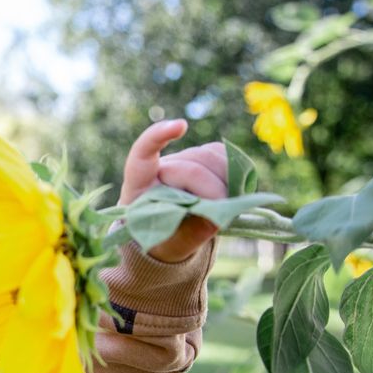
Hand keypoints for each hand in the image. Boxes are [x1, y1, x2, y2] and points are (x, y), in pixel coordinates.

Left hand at [118, 119, 227, 262]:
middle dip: (209, 192)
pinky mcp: (202, 157)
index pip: (142, 153)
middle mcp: (160, 166)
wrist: (166, 234)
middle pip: (191, 167)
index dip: (158, 136)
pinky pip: (223, 155)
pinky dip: (234, 171)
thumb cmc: (163, 238)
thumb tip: (217, 213)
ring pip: (210, 157)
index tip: (180, 126)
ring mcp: (182, 159)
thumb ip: (190, 232)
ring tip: (221, 204)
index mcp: (138, 186)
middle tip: (215, 214)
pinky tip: (232, 189)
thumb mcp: (171, 245)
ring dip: (225, 182)